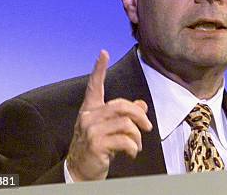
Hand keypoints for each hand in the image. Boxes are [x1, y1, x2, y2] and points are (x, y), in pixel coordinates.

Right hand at [66, 50, 152, 181]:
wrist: (79, 173)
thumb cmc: (96, 149)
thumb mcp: (109, 130)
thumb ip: (124, 116)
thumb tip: (142, 104)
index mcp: (90, 110)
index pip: (94, 86)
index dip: (99, 69)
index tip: (103, 53)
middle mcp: (88, 117)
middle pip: (122, 105)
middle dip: (139, 115)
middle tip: (148, 127)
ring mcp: (91, 131)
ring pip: (126, 123)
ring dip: (137, 136)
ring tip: (137, 145)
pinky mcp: (96, 144)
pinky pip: (125, 140)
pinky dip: (133, 147)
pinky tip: (131, 153)